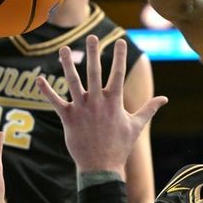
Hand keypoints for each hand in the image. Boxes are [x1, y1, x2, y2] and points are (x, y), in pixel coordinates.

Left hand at [36, 36, 166, 174]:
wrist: (102, 166)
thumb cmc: (120, 146)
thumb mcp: (137, 125)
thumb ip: (149, 109)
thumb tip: (164, 99)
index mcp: (114, 102)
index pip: (118, 74)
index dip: (119, 56)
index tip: (119, 41)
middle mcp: (97, 102)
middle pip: (95, 73)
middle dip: (94, 53)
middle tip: (91, 36)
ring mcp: (82, 109)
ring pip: (73, 82)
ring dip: (67, 65)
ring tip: (64, 49)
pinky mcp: (68, 118)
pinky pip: (55, 102)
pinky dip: (46, 91)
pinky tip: (38, 79)